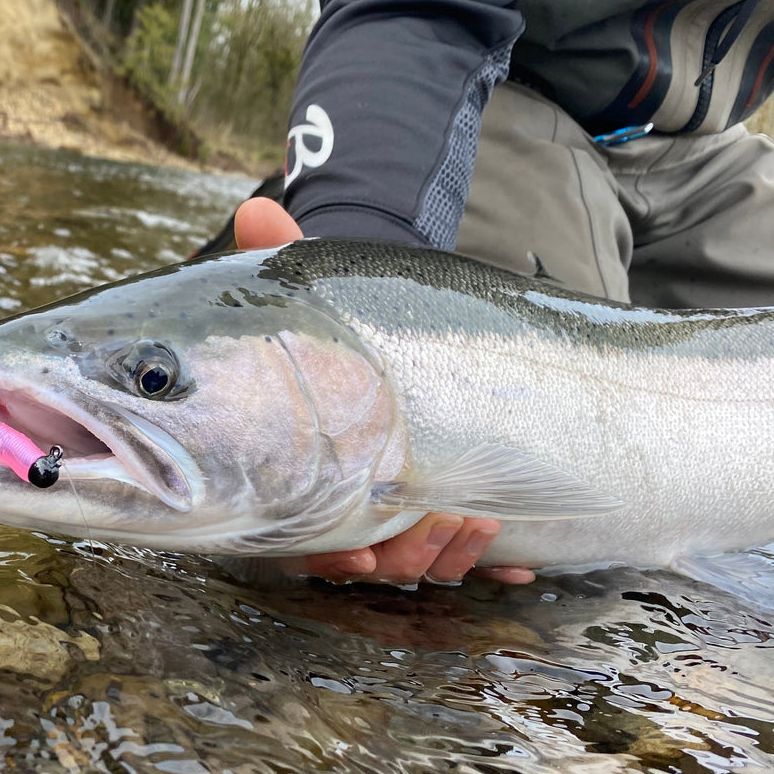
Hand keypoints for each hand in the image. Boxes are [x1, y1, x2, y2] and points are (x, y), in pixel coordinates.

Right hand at [232, 198, 535, 586]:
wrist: (404, 333)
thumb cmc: (353, 324)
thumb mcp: (322, 293)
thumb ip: (284, 260)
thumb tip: (253, 209)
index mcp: (303, 475)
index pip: (304, 538)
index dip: (328, 556)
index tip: (356, 552)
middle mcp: (346, 506)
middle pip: (370, 561)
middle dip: (406, 556)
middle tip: (437, 522)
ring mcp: (400, 516)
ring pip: (420, 564)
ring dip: (449, 555)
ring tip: (481, 521)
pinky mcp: (450, 512)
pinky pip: (470, 559)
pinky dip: (495, 563)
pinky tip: (520, 561)